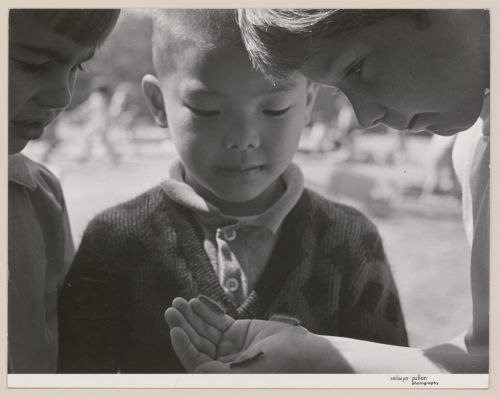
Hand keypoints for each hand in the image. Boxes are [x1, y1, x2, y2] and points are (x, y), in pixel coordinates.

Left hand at [164, 296, 352, 372]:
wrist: (304, 352)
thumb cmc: (280, 366)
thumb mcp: (248, 372)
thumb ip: (220, 373)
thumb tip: (196, 373)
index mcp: (222, 377)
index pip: (195, 361)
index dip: (183, 346)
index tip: (175, 330)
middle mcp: (222, 363)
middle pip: (197, 342)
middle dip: (184, 325)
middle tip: (172, 310)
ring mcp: (229, 346)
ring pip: (204, 329)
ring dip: (191, 316)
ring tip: (179, 302)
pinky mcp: (237, 331)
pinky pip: (217, 320)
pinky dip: (206, 311)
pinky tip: (195, 302)